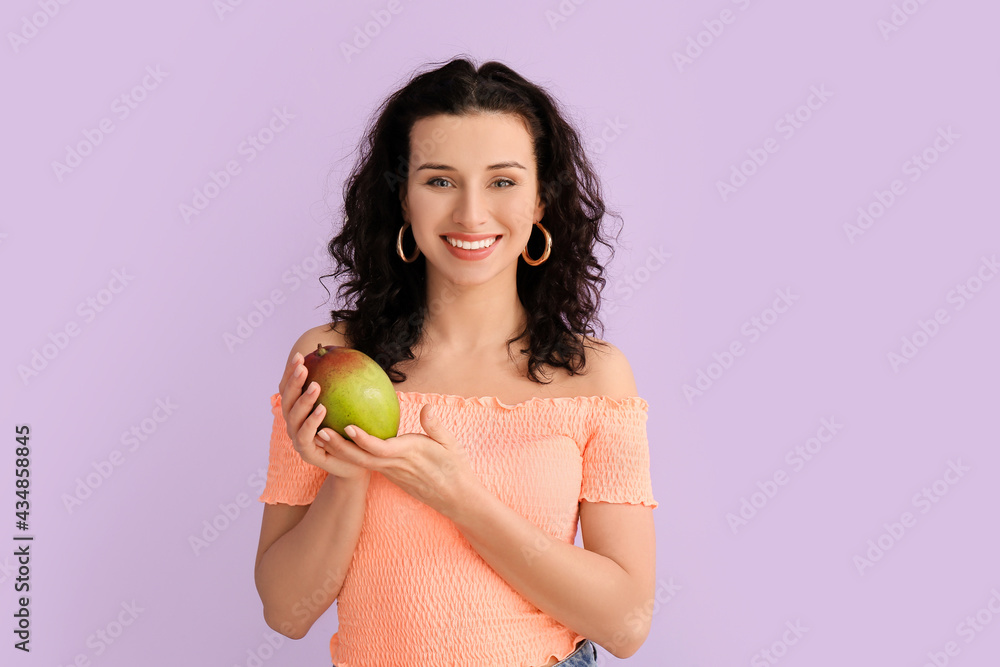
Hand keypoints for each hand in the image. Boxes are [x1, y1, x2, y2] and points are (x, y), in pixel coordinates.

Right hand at [277, 352, 368, 481]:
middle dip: (294, 382)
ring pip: (293, 417)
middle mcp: (294, 423)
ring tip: (315, 387)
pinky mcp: (307, 453)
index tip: (301, 355)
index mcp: (300, 410)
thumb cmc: (350, 432)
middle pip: (287, 399)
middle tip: (304, 367)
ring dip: (303, 400)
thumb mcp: (347, 406)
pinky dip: (312, 422)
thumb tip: (349, 357)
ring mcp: (298, 439)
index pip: (289, 388)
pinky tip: (322, 409)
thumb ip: (343, 387)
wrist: (356, 463)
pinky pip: (306, 436)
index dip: (291, 372)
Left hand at [323, 404, 480, 516]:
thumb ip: (435, 426)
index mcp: (411, 454)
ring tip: (322, 435)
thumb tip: (426, 407)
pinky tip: (340, 443)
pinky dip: (352, 455)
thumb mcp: (451, 444)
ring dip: (341, 451)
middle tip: (320, 431)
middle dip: (340, 446)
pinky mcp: (391, 475)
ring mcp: (392, 472)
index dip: (363, 439)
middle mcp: (397, 465)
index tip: (348, 427)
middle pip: (362, 458)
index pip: (382, 448)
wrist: (456, 498)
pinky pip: (368, 465)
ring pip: (361, 463)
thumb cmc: (456, 468)